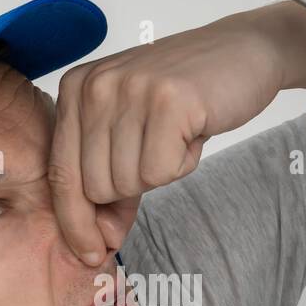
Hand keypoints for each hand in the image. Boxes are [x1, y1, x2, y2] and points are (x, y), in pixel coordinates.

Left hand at [47, 13, 286, 264]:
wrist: (244, 52)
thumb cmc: (186, 98)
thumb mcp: (133, 132)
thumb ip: (107, 181)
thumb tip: (95, 243)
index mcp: (76, 88)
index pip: (61, 173)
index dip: (75, 221)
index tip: (89, 252)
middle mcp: (95, 85)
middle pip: (95, 186)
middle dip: (129, 191)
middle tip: (160, 156)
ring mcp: (129, 89)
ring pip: (127, 182)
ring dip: (161, 171)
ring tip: (177, 135)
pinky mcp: (167, 100)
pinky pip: (161, 171)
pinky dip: (183, 164)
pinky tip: (192, 133)